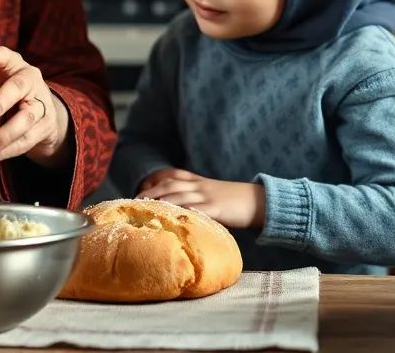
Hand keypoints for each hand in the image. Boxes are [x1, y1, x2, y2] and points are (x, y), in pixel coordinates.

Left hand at [0, 46, 70, 167]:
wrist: (43, 110)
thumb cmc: (10, 89)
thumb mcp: (1, 77)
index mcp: (18, 67)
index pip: (6, 56)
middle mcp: (32, 84)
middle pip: (19, 90)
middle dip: (3, 100)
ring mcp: (41, 107)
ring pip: (25, 122)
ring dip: (4, 137)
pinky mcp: (43, 130)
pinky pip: (24, 143)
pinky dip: (4, 153)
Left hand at [137, 168, 264, 228]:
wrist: (258, 200)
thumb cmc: (233, 201)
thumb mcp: (211, 194)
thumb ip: (195, 199)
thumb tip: (176, 211)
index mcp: (198, 181)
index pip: (172, 176)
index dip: (155, 182)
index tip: (139, 192)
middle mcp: (200, 186)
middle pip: (171, 185)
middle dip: (152, 192)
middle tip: (136, 203)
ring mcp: (208, 196)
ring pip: (181, 195)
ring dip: (163, 201)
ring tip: (148, 209)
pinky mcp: (217, 208)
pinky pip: (199, 210)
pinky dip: (186, 212)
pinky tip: (174, 218)